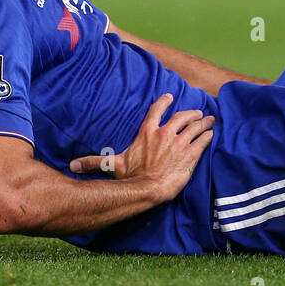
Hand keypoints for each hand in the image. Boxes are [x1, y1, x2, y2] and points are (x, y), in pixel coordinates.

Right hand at [69, 93, 214, 202]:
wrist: (150, 188)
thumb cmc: (132, 177)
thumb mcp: (114, 166)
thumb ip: (95, 162)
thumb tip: (72, 164)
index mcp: (148, 132)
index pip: (156, 110)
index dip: (164, 102)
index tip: (170, 96)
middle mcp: (165, 133)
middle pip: (182, 116)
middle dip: (192, 112)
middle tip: (199, 112)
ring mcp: (180, 142)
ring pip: (196, 126)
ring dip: (204, 122)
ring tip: (210, 120)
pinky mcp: (191, 154)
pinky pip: (203, 141)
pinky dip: (208, 136)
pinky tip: (212, 135)